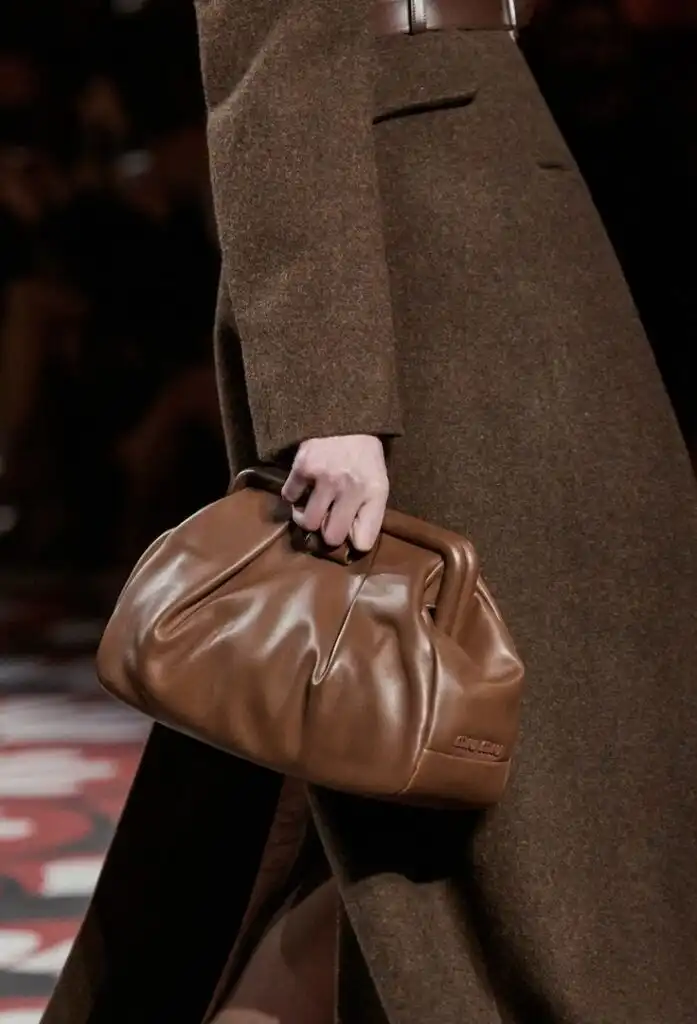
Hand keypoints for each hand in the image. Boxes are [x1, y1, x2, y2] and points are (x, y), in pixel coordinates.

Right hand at [281, 435, 388, 550]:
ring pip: (308, 522)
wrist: (345, 415)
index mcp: (375, 492)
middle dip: (327, 534)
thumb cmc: (364, 454)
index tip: (349, 531)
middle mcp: (351, 488)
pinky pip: (290, 497)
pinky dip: (293, 495)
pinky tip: (302, 486)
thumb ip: (370, 511)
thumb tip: (353, 543)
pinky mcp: (303, 466)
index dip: (354, 540)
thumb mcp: (378, 481)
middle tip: (326, 522)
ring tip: (311, 507)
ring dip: (306, 518)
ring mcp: (325, 478)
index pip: (364, 540)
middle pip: (332, 537)